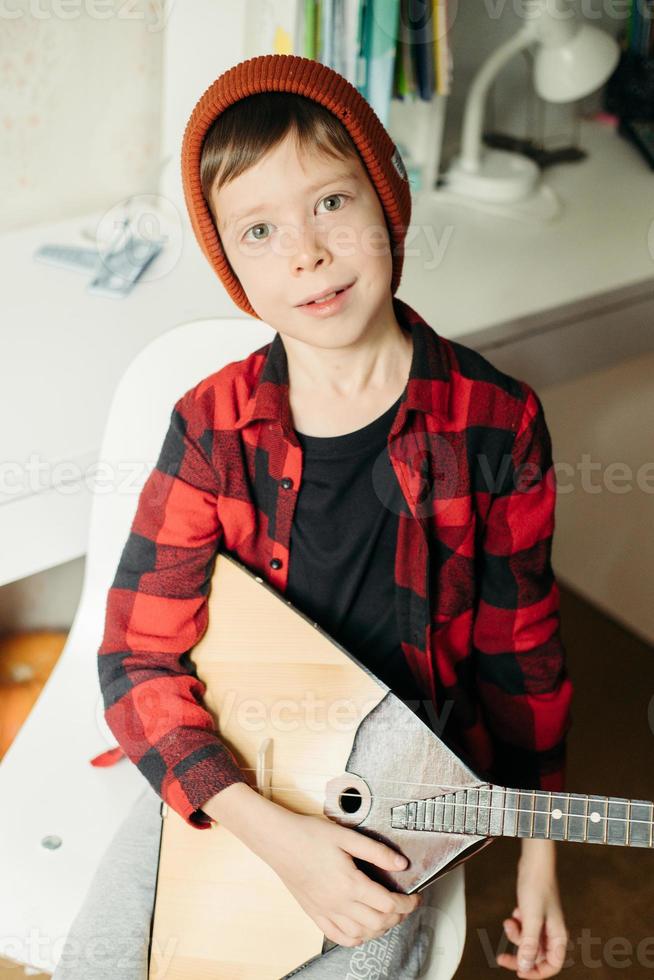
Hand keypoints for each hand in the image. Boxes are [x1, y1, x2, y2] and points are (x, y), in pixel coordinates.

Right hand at [262, 811, 422, 946]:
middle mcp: (338, 903)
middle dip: (398, 917)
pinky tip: (361, 929)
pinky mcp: (314, 913)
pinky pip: (339, 936)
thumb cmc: (309, 835)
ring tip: (387, 915)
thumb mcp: (346, 836)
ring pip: (360, 934)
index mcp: (350, 884)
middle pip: (378, 923)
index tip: (414, 897)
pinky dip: (355, 938)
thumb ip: (376, 851)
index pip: (388, 904)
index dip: (407, 904)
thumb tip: (401, 864)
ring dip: (379, 929)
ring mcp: (325, 911)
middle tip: (404, 905)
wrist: (278, 841)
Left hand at [496, 850, 568, 977]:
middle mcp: (551, 932)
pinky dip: (516, 924)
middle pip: (536, 956)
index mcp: (558, 936)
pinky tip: (515, 912)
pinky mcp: (533, 914)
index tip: (520, 972)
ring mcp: (542, 923)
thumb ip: (528, 945)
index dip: (536, 972)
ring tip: (510, 922)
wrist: (534, 863)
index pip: (552, 965)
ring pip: (527, 941)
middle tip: (502, 958)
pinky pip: (523, 928)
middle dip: (519, 955)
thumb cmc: (537, 887)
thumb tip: (524, 967)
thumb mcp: (531, 920)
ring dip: (515, 935)